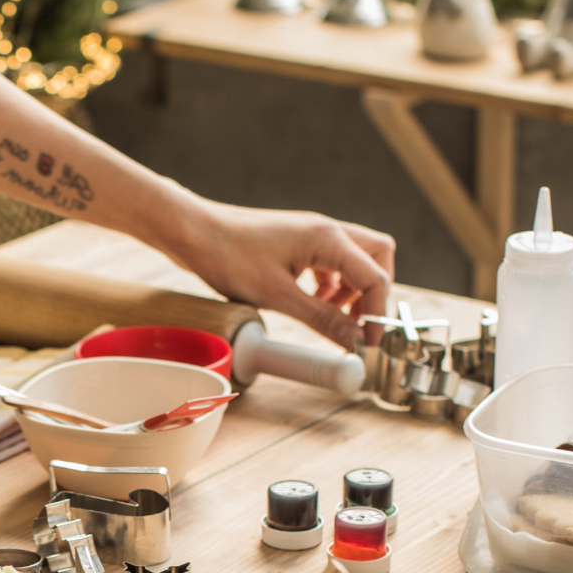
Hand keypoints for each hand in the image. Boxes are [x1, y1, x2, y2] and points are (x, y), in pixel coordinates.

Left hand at [167, 200, 396, 348]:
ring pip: (355, 259)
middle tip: (359, 324)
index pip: (376, 277)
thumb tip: (352, 339)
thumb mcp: (277, 296)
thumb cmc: (230, 257)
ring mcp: (312, 233)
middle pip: (377, 257)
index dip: (378, 314)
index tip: (370, 343)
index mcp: (328, 239)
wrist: (194, 233)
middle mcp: (327, 230)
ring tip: (332, 317)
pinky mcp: (298, 240)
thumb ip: (320, 318)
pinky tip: (313, 302)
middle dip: (374, 293)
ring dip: (352, 290)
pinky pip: (331, 261)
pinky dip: (332, 284)